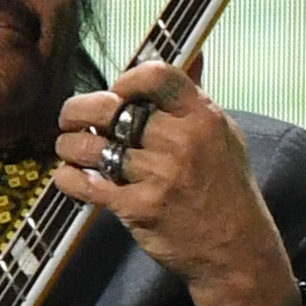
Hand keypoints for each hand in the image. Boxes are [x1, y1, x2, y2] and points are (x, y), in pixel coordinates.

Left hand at [54, 61, 300, 305]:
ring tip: (70, 148)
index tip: (116, 92)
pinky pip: (84, 184)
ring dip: (68, 145)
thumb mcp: (225, 137)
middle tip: (71, 119)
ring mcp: (158, 176)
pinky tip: (70, 177)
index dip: (126, 79)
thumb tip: (193, 54)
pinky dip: (68, 178)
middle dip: (77, 110)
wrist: (237, 252)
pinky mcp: (138, 208)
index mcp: (203, 118)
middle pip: (108, 107)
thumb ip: (197, 98)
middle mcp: (180, 142)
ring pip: (89, 145)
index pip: (155, 76)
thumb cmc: (228, 191)